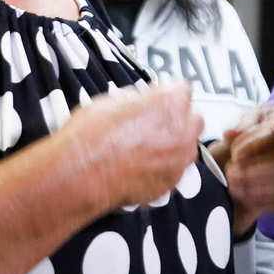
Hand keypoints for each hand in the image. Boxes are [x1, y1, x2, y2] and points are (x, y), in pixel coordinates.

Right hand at [76, 81, 203, 208]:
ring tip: (148, 147)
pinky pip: (174, 170)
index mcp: (170, 103)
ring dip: (175, 144)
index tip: (159, 98)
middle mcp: (183, 131)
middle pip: (193, 118)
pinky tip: (142, 166)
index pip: (182, 89)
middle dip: (179, 119)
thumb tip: (143, 102)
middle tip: (155, 122)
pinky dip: (164, 167)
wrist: (81, 175)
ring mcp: (179, 160)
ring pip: (188, 147)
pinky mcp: (170, 184)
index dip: (167, 93)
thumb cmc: (91, 136)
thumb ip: (138, 99)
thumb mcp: (112, 100)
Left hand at [218, 101, 273, 231]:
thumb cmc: (262, 130)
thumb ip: (241, 125)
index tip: (235, 153)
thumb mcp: (251, 120)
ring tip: (234, 185)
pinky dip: (268, 201)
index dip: (257, 143)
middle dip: (257, 169)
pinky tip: (246, 197)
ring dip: (260, 187)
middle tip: (231, 173)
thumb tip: (229, 134)